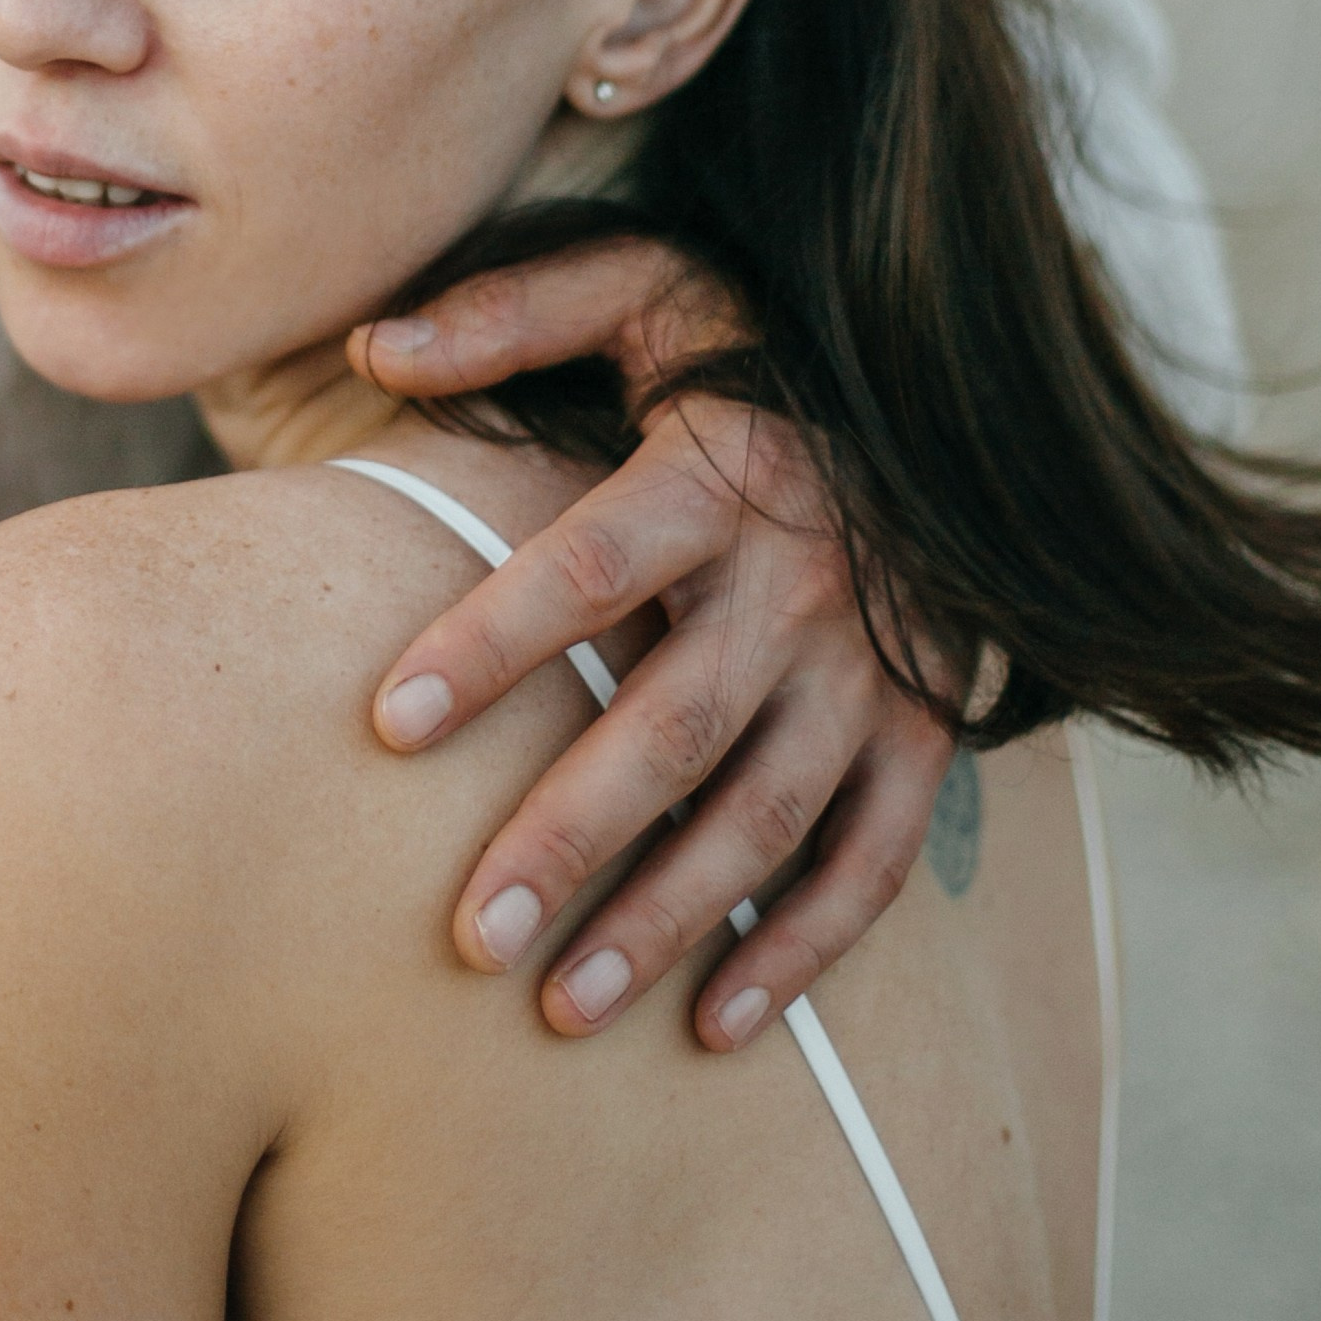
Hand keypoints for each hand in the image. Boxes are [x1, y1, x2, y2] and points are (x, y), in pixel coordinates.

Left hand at [351, 245, 953, 1051]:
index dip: (490, 644)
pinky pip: (871, 859)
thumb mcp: (645, 294)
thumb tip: (368, 347)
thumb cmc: (754, 352)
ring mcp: (871, 672)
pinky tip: (713, 1025)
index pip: (591, 568)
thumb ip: (510, 315)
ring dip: (669, 920)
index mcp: (718, 476)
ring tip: (560, 1008)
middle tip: (472, 936)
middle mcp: (800, 584)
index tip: (385, 724)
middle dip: (572, 837)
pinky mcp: (923, 732)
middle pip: (676, 726)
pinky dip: (802, 949)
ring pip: (768, 816)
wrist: (951, 397)